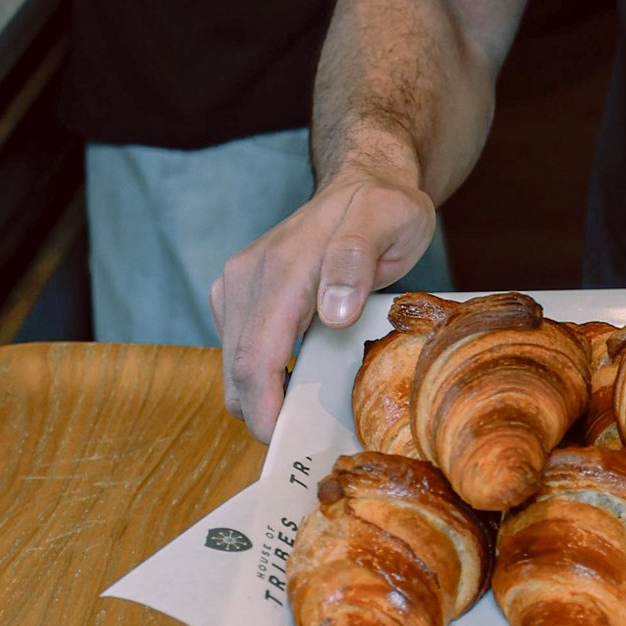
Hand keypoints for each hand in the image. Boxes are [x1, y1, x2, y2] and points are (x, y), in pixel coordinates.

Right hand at [213, 147, 442, 439]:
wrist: (366, 180)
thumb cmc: (383, 207)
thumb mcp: (390, 220)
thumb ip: (356, 260)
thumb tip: (331, 313)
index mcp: (281, 267)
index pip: (257, 358)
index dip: (266, 412)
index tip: (290, 445)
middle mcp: (247, 276)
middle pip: (239, 371)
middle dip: (264, 415)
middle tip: (309, 442)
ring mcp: (238, 285)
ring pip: (235, 366)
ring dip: (263, 397)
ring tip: (309, 414)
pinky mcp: (238, 294)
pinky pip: (241, 351)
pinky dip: (263, 376)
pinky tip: (299, 378)